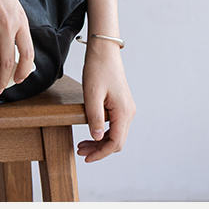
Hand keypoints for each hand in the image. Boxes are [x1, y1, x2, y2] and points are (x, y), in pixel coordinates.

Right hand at [0, 0, 34, 95]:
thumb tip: (19, 49)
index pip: (27, 53)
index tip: (18, 80)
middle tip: (0, 91)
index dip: (23, 71)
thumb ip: (18, 27)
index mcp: (21, 21)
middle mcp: (7, 25)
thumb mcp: (15, 6)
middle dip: (4, 80)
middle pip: (8, 61)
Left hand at [77, 40, 134, 161]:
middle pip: (117, 141)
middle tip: (80, 150)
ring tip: (82, 144)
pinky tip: (91, 132)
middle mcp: (129, 112)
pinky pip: (114, 125)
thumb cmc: (97, 69)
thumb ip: (95, 117)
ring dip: (100, 141)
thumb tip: (98, 138)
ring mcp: (126, 109)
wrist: (104, 51)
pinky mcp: (121, 104)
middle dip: (99, 149)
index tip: (86, 158)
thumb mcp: (92, 94)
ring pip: (116, 134)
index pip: (115, 143)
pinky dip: (103, 132)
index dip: (101, 154)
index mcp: (123, 112)